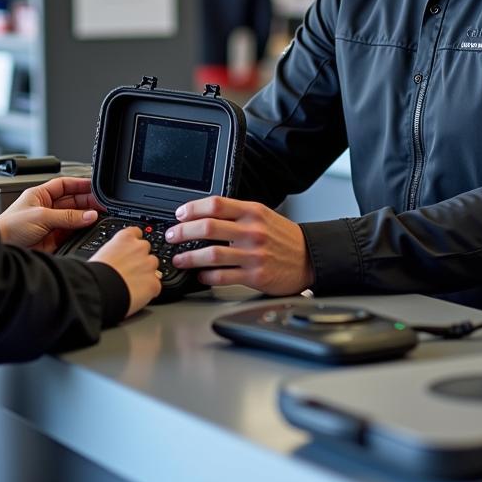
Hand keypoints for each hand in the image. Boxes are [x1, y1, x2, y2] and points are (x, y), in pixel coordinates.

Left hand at [0, 176, 102, 252]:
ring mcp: (49, 223)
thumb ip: (68, 216)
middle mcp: (45, 208)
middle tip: (101, 204)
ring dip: (85, 217)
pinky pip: (70, 233)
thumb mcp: (41, 216)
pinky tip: (88, 229)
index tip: (95, 186)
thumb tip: (89, 214)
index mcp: (40, 195)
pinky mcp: (52, 239)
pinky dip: (80, 231)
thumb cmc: (9, 228)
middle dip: (86, 201)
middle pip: (71, 201)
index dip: (79, 184)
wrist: (1, 250)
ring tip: (99, 216)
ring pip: (73, 217)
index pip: (64, 185)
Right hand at [90, 227, 161, 316]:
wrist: (98, 291)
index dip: (133, 243)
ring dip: (146, 273)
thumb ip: (112, 251)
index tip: (130, 250)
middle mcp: (140, 248)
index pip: (136, 232)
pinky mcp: (154, 283)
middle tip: (129, 271)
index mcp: (125, 238)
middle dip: (140, 259)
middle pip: (146, 250)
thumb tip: (112, 258)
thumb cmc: (93, 274)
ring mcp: (149, 265)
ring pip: (153, 267)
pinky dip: (148, 291)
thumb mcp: (100, 254)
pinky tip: (137, 295)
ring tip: (132, 284)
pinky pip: (155, 286)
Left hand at [163, 196, 314, 294]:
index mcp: (252, 212)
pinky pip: (223, 276)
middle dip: (183, 232)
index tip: (179, 214)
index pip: (216, 204)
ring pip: (212, 254)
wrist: (309, 257)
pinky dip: (207, 276)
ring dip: (189, 257)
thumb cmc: (283, 237)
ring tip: (179, 259)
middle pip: (208, 227)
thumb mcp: (263, 215)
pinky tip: (200, 275)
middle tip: (171, 236)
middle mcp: (251, 231)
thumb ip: (236, 213)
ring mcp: (253, 255)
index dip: (192, 208)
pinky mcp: (255, 276)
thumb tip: (204, 214)